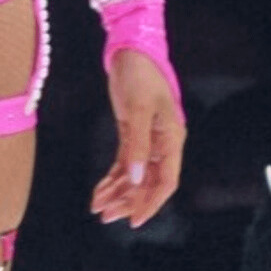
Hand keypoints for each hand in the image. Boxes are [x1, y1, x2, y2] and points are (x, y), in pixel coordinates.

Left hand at [92, 49, 185, 228]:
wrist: (130, 50)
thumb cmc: (140, 76)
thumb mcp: (139, 109)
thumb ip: (137, 145)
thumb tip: (135, 179)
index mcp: (172, 139)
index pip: (166, 180)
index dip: (151, 202)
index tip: (134, 220)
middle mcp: (162, 143)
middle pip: (148, 182)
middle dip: (128, 201)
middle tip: (106, 216)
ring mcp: (147, 139)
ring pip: (134, 175)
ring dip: (117, 192)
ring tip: (98, 207)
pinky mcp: (132, 132)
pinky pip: (124, 162)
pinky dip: (112, 178)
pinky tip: (99, 190)